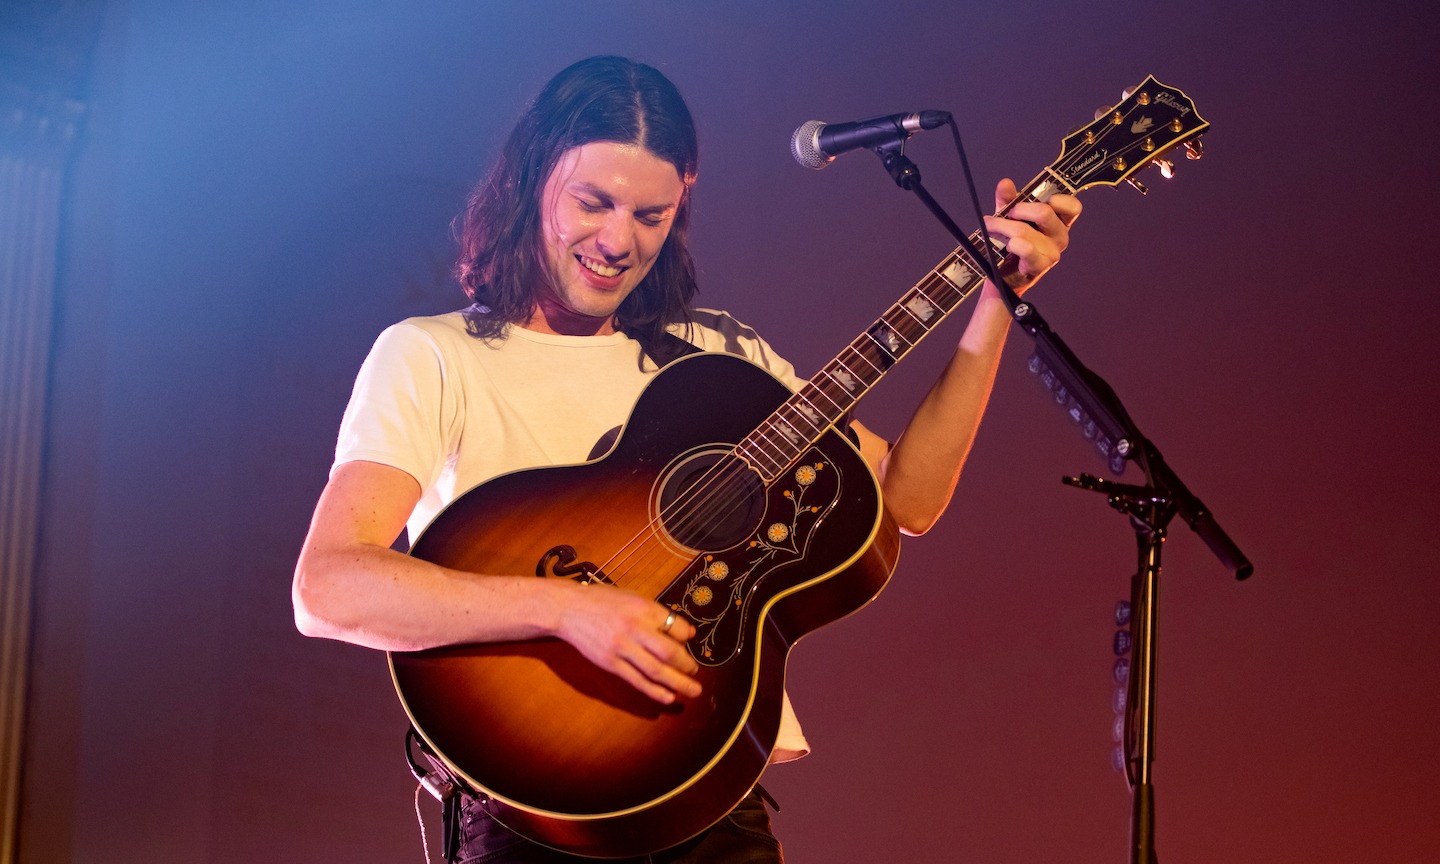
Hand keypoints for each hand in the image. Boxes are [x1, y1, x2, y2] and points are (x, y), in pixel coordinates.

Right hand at [554, 583, 701, 704]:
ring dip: (677, 683)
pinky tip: (667, 697)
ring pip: (655, 670)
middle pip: (669, 652)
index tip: (689, 642)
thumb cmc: (604, 601)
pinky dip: (654, 690)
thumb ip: (659, 614)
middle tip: (696, 671)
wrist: (569, 609)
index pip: (675, 626)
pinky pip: (636, 680)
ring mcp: (621, 647)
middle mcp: (634, 628)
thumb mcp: (633, 598)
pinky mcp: (610, 663)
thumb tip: (688, 632)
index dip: (686, 637)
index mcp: (643, 608)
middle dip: (687, 665)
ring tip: (693, 691)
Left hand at [981, 178, 1081, 294]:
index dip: (1056, 199)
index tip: (1033, 199)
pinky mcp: (1039, 267)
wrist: (1001, 275)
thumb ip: (1008, 200)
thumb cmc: (1011, 244)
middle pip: (1044, 213)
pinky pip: (1026, 249)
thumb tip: (1005, 183)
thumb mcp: (1009, 217)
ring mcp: (1051, 253)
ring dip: (1003, 227)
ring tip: (991, 228)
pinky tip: (1006, 244)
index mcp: (1059, 222)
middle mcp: (1060, 237)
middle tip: (1006, 213)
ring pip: (1025, 231)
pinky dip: (1012, 243)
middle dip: (1019, 209)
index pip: (1073, 207)